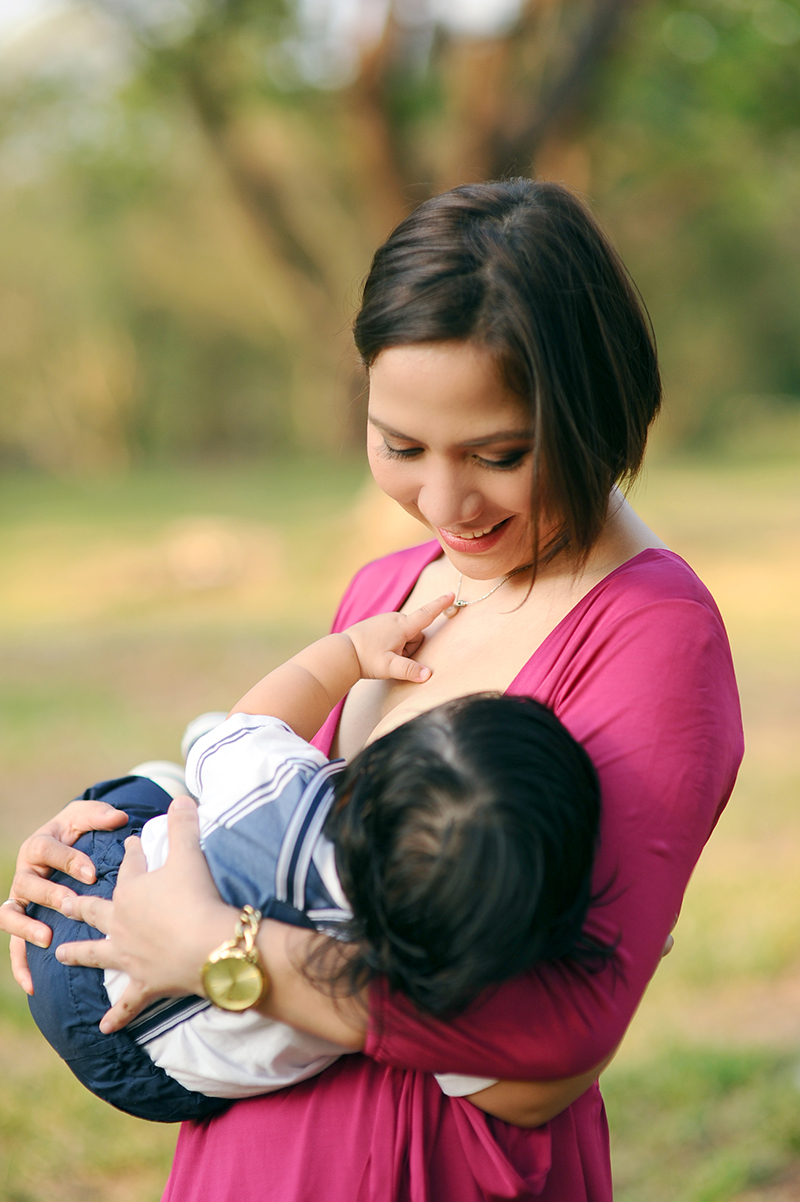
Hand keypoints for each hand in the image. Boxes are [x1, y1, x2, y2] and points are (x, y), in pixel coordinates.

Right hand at [0, 800, 128, 993]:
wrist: (66, 842)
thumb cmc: (77, 831)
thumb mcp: (86, 818)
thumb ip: (99, 816)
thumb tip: (120, 817)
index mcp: (38, 844)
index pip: (47, 850)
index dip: (68, 861)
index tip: (93, 873)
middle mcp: (25, 872)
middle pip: (28, 884)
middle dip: (50, 895)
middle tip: (72, 905)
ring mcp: (20, 899)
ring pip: (11, 915)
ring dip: (26, 928)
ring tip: (47, 939)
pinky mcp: (23, 922)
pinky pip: (14, 945)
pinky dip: (19, 965)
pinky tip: (32, 984)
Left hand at [55, 796, 235, 1032]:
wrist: (209, 946)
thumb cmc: (197, 897)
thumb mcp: (190, 852)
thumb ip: (185, 823)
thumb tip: (183, 797)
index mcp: (131, 891)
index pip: (128, 866)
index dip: (130, 852)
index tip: (128, 843)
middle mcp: (122, 924)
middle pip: (95, 911)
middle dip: (79, 903)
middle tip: (63, 899)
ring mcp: (131, 957)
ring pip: (96, 954)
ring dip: (78, 954)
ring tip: (60, 954)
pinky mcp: (146, 984)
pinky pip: (126, 1004)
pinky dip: (116, 1017)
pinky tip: (103, 1029)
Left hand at [346, 593, 454, 683]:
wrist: (341, 652)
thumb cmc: (366, 659)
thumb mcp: (389, 667)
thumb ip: (409, 670)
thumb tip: (428, 675)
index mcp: (401, 626)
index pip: (426, 614)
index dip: (440, 605)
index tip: (451, 595)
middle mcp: (394, 618)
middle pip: (416, 634)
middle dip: (411, 648)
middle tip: (393, 658)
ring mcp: (384, 620)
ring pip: (404, 635)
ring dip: (401, 647)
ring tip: (383, 655)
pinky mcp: (377, 624)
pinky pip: (393, 634)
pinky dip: (391, 644)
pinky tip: (376, 651)